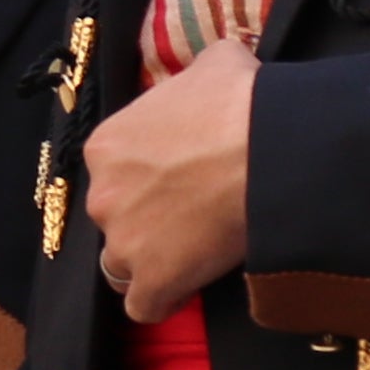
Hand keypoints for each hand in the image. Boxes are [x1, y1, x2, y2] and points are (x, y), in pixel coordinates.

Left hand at [81, 49, 257, 317]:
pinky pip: (144, 306)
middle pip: (117, 217)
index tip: (183, 180)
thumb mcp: (215, 63)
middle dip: (148, 219)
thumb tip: (218, 67)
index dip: (149, 179)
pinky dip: (164, 300)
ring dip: (152, 260)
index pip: (115, 172)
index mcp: (106, 145)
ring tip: (193, 253)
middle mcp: (101, 195)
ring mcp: (124, 242)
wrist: (267, 148)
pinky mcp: (152, 281)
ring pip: (123, 264)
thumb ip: (199, 74)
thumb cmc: (240, 101)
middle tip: (194, 213)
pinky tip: (188, 287)